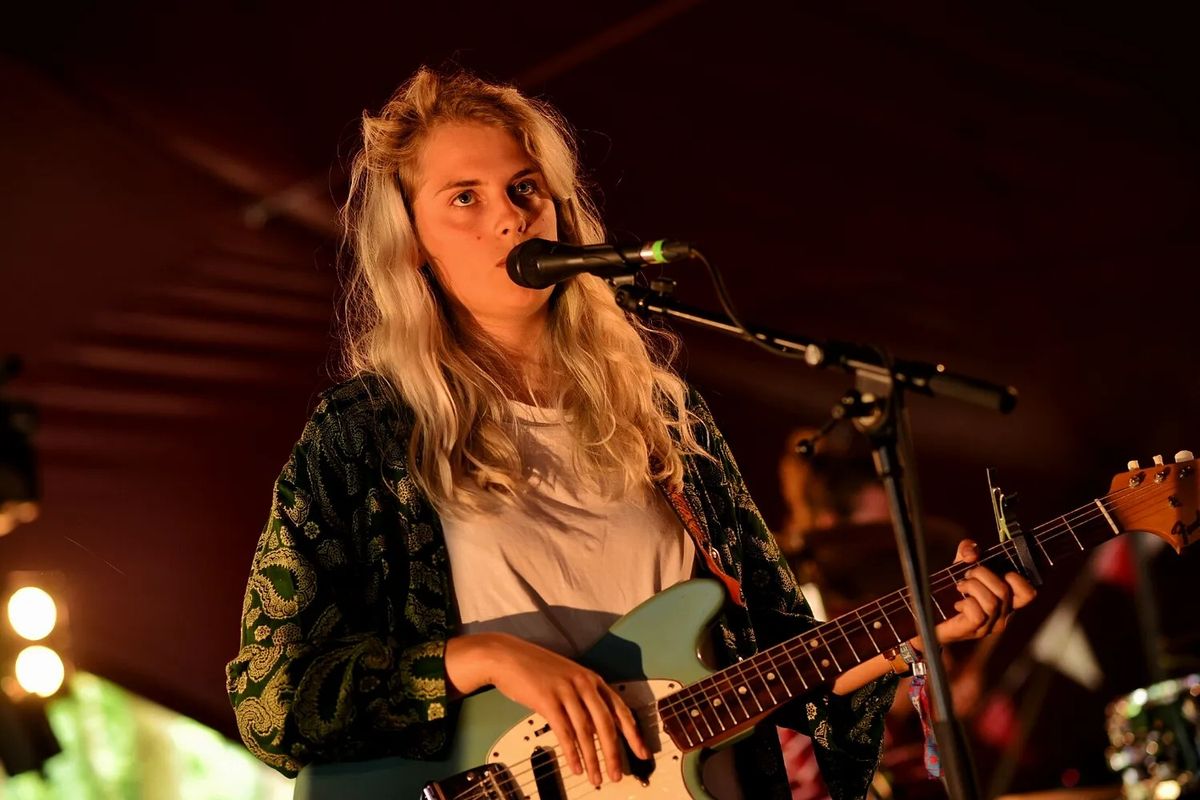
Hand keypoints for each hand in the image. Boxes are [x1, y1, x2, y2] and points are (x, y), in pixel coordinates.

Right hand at [444, 632, 650, 786]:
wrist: (508, 656)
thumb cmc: (536, 669)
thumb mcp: (568, 679)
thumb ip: (584, 699)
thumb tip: (597, 727)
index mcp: (592, 680)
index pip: (620, 709)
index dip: (632, 733)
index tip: (642, 753)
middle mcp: (584, 684)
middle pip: (606, 724)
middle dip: (613, 753)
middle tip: (617, 775)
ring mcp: (566, 691)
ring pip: (586, 732)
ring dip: (593, 759)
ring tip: (597, 778)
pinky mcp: (548, 700)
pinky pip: (565, 732)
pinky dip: (572, 753)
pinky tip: (576, 767)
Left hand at [932, 539, 1036, 644]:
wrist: (929, 616)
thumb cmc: (949, 591)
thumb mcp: (960, 565)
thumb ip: (968, 551)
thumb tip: (973, 552)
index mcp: (1006, 601)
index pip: (1028, 593)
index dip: (1016, 578)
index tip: (994, 569)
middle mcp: (1002, 615)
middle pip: (1004, 591)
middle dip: (982, 574)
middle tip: (967, 575)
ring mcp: (989, 626)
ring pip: (992, 602)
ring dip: (972, 587)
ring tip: (960, 586)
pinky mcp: (973, 630)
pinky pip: (978, 614)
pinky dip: (966, 603)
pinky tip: (958, 603)